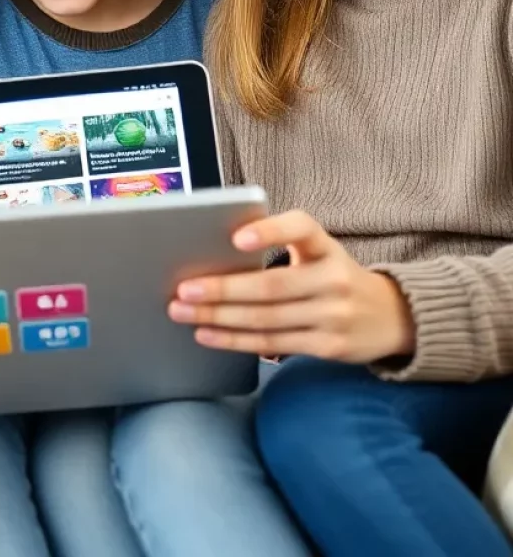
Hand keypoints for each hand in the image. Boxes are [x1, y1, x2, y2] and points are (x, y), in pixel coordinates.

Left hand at [168, 210, 415, 363]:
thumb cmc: (334, 275)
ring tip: (183, 311)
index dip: (270, 231)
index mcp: (327, 247)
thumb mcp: (319, 253)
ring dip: (219, 317)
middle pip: (271, 286)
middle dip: (223, 289)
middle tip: (183, 288)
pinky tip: (207, 334)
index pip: (301, 229)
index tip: (238, 237)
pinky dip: (235, 340)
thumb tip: (215, 254)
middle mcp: (334, 279)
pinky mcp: (329, 347)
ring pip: (266, 319)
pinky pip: (273, 344)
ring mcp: (334, 316)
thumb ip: (281, 248)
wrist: (392, 317)